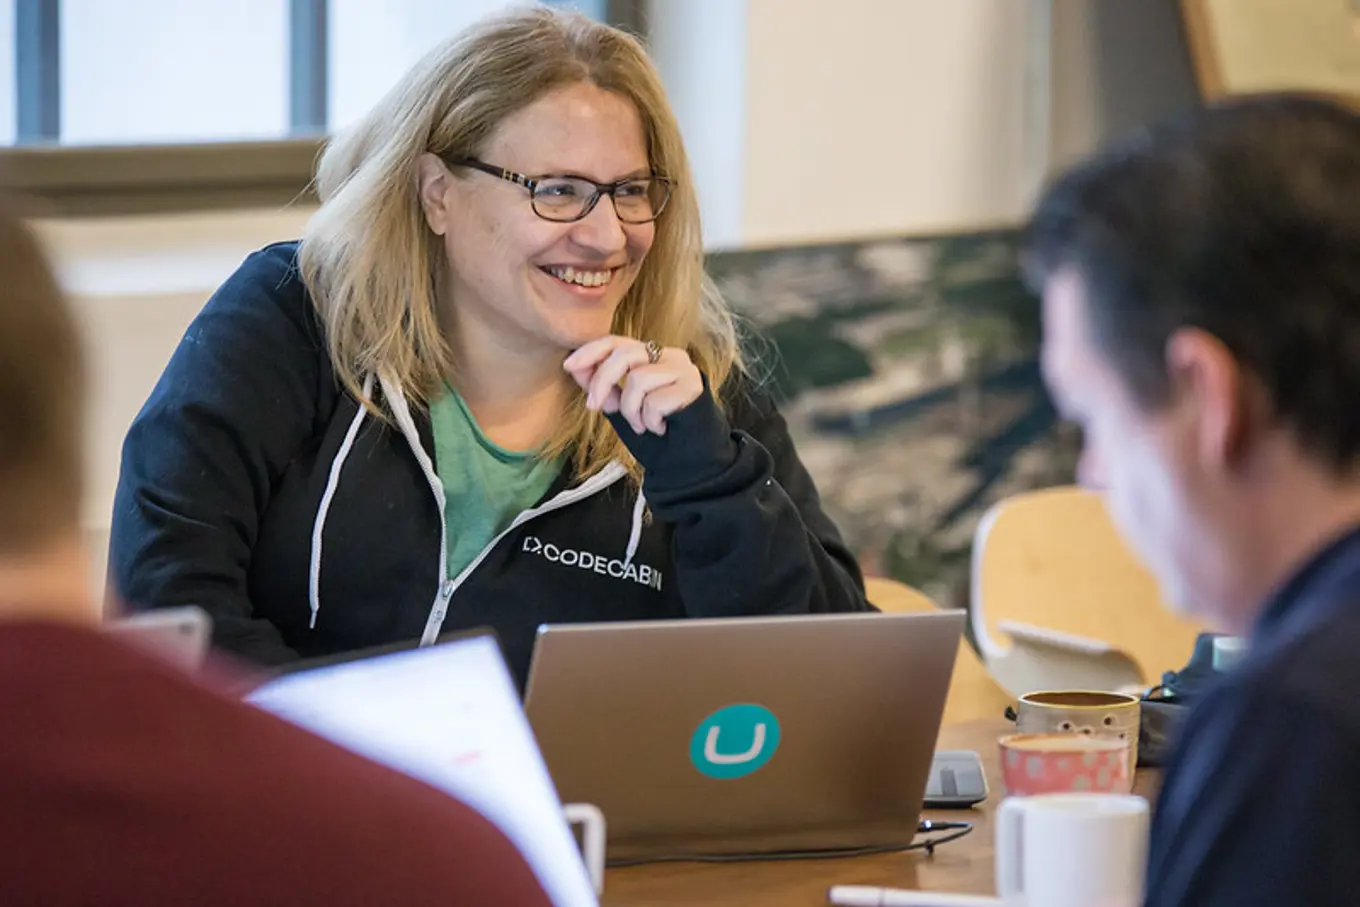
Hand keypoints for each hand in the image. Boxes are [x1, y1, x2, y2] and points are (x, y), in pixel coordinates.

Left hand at [563, 336, 702, 435]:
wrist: (690, 464)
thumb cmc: (658, 437)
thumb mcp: (621, 409)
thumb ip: (603, 387)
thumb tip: (575, 368)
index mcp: (653, 357)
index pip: (618, 342)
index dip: (591, 351)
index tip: (568, 366)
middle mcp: (670, 357)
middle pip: (625, 354)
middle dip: (602, 381)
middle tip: (593, 408)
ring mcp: (685, 370)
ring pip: (639, 379)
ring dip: (631, 411)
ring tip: (643, 425)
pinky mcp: (693, 388)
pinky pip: (655, 400)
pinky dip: (650, 421)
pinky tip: (662, 429)